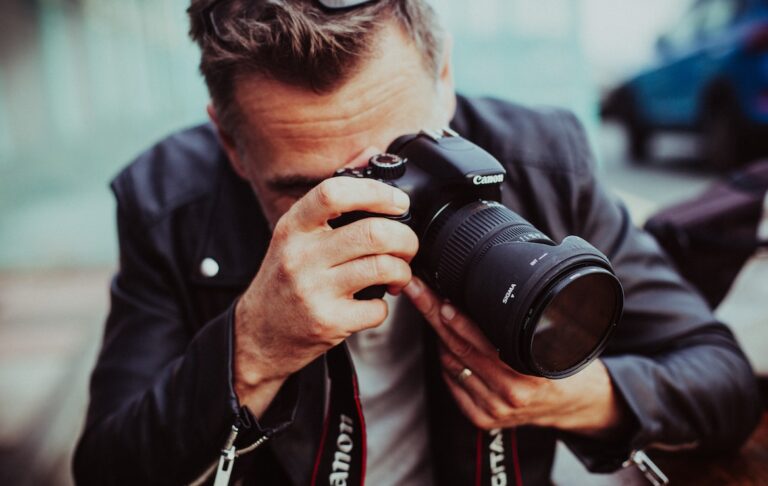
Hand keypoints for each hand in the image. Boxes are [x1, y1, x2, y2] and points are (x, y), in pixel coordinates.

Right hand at [234, 153, 418, 415]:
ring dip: (403, 270)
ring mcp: (314, 291)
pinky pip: (377, 308)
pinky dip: (386, 306)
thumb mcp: (295, 234)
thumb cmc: (283, 280)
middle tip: (408, 244)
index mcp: (293, 227)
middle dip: (405, 237)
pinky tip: (375, 302)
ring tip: (398, 273)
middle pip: (372, 233)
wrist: (259, 334)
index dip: (375, 191)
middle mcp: (301, 256)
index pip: (334, 192)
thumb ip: (331, 198)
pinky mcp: (328, 322)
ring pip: (382, 268)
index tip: (398, 200)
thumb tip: (369, 154)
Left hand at [403, 277, 625, 436]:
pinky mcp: (481, 418)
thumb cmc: (560, 363)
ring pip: (450, 363)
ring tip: (434, 310)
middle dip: (433, 315)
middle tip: (418, 291)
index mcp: (529, 371)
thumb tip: (489, 289)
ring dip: (439, 336)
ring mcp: (493, 408)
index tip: (440, 298)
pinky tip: (448, 342)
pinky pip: (451, 381)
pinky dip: (446, 359)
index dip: (458, 318)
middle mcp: (510, 393)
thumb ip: (522, 321)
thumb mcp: (551, 338)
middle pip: (458, 348)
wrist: (572, 404)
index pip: (482, 340)